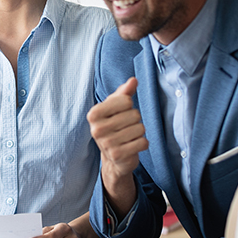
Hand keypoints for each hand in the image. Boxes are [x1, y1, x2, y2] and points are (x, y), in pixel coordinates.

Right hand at [87, 78, 147, 217]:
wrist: (113, 157)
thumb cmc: (114, 126)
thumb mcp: (115, 108)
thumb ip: (124, 92)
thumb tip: (133, 80)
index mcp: (94, 114)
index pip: (126, 100)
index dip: (129, 106)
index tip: (121, 114)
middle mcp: (97, 129)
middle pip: (135, 115)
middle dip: (135, 120)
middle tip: (125, 128)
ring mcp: (107, 144)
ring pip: (140, 129)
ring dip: (139, 132)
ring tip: (129, 137)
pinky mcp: (118, 156)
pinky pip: (143, 142)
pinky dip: (142, 144)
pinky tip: (132, 146)